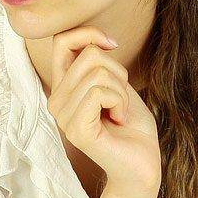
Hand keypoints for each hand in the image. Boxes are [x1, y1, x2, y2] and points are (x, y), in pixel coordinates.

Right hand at [47, 26, 160, 193]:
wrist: (142, 164)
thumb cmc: (131, 126)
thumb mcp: (117, 84)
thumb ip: (100, 63)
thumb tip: (96, 42)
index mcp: (62, 87)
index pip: (62, 41)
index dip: (89, 33)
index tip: (111, 44)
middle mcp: (56, 100)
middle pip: (89, 55)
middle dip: (118, 72)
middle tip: (121, 100)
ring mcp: (63, 117)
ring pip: (98, 73)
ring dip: (121, 91)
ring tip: (119, 112)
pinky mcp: (76, 130)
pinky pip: (100, 93)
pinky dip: (120, 103)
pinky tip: (119, 120)